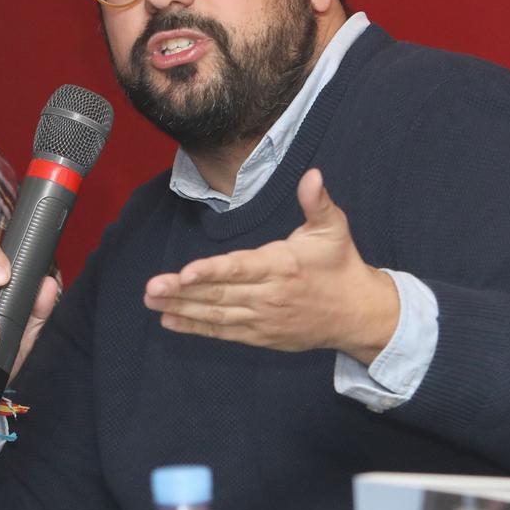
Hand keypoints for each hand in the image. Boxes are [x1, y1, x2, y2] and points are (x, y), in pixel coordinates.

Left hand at [141, 168, 398, 362]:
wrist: (358, 314)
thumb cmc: (340, 265)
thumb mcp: (334, 228)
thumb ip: (318, 202)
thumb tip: (312, 175)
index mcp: (282, 266)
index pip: (240, 269)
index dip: (211, 272)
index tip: (184, 273)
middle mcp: (269, 295)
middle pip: (220, 294)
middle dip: (182, 291)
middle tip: (150, 287)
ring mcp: (263, 319)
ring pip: (216, 315)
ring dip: (181, 308)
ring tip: (151, 301)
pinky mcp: (260, 335)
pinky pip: (223, 332)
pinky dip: (196, 328)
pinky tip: (169, 319)